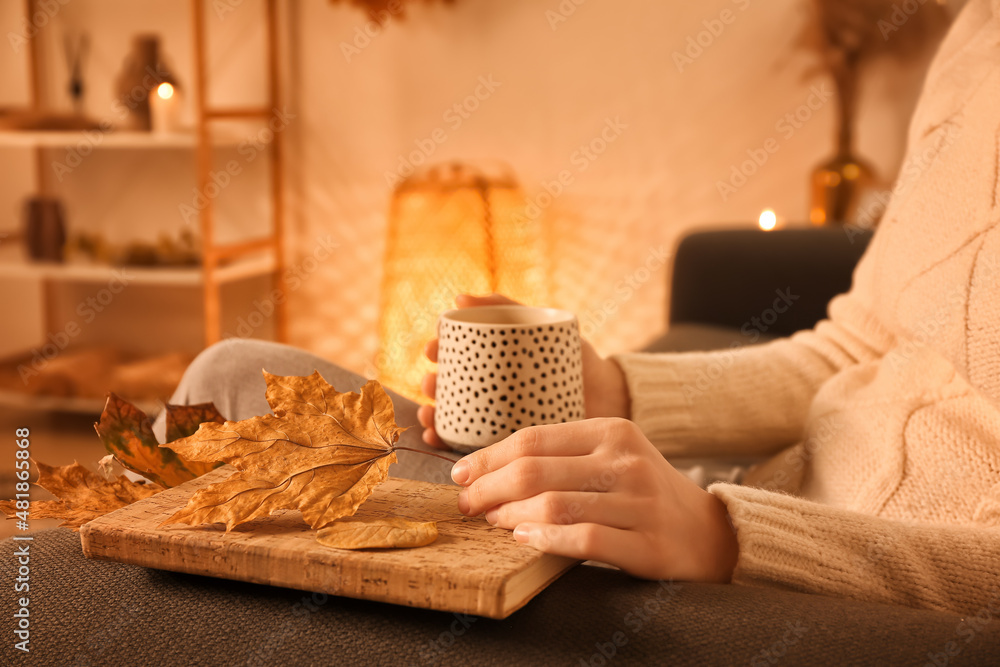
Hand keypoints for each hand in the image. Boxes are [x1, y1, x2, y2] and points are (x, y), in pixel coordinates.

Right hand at [417, 294, 630, 449]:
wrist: (609, 395)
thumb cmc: (574, 357)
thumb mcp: (542, 327)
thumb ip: (507, 308)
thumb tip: (459, 299)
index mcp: (492, 362)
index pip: (454, 354)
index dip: (436, 350)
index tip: (432, 350)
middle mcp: (488, 389)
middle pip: (448, 386)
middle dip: (431, 385)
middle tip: (432, 383)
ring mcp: (495, 417)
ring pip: (453, 416)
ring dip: (432, 415)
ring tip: (430, 415)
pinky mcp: (506, 443)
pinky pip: (471, 445)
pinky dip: (448, 443)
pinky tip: (437, 441)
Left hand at [451, 418, 737, 582]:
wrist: (709, 532)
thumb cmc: (643, 492)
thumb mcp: (612, 456)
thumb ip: (563, 455)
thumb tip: (490, 467)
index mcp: (613, 430)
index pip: (534, 438)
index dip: (489, 457)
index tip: (461, 473)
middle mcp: (626, 461)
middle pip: (535, 470)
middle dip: (489, 488)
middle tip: (466, 503)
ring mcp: (639, 502)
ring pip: (554, 505)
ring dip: (510, 514)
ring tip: (492, 521)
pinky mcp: (648, 543)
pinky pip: (584, 540)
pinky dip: (546, 540)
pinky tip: (524, 540)